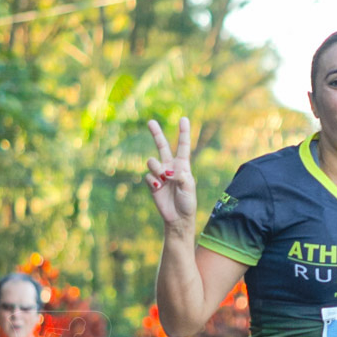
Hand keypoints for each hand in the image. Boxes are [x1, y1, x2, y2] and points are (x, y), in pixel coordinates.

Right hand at [145, 117, 196, 231]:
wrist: (178, 218)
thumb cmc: (187, 202)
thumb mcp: (189, 187)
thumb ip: (180, 176)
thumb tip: (167, 171)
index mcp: (183, 166)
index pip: (183, 146)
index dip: (184, 132)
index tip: (183, 119)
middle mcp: (171, 167)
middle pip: (162, 146)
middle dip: (156, 134)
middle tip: (151, 122)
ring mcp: (160, 175)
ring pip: (152, 161)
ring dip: (157, 168)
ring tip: (164, 178)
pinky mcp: (152, 184)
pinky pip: (148, 176)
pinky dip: (152, 181)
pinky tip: (158, 188)